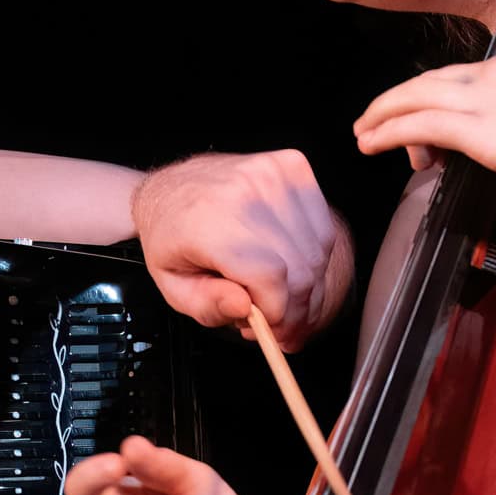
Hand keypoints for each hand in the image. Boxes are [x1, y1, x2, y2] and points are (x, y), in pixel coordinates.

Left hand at [133, 150, 351, 349]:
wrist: (172, 188)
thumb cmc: (172, 239)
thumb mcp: (173, 286)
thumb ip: (208, 305)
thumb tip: (247, 309)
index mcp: (208, 220)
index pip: (270, 277)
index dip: (277, 313)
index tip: (268, 328)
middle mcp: (245, 190)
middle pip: (301, 268)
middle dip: (295, 308)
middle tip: (277, 322)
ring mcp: (273, 173)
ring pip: (319, 250)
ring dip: (306, 283)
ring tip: (278, 292)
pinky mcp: (293, 166)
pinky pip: (323, 227)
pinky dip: (313, 253)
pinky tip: (288, 261)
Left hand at [353, 51, 495, 186]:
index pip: (462, 77)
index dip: (433, 97)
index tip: (424, 118)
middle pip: (429, 82)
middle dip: (396, 102)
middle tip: (373, 122)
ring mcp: (487, 99)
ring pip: (415, 99)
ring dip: (383, 116)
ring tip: (364, 134)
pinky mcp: (482, 130)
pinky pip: (419, 125)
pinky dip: (389, 131)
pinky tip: (372, 143)